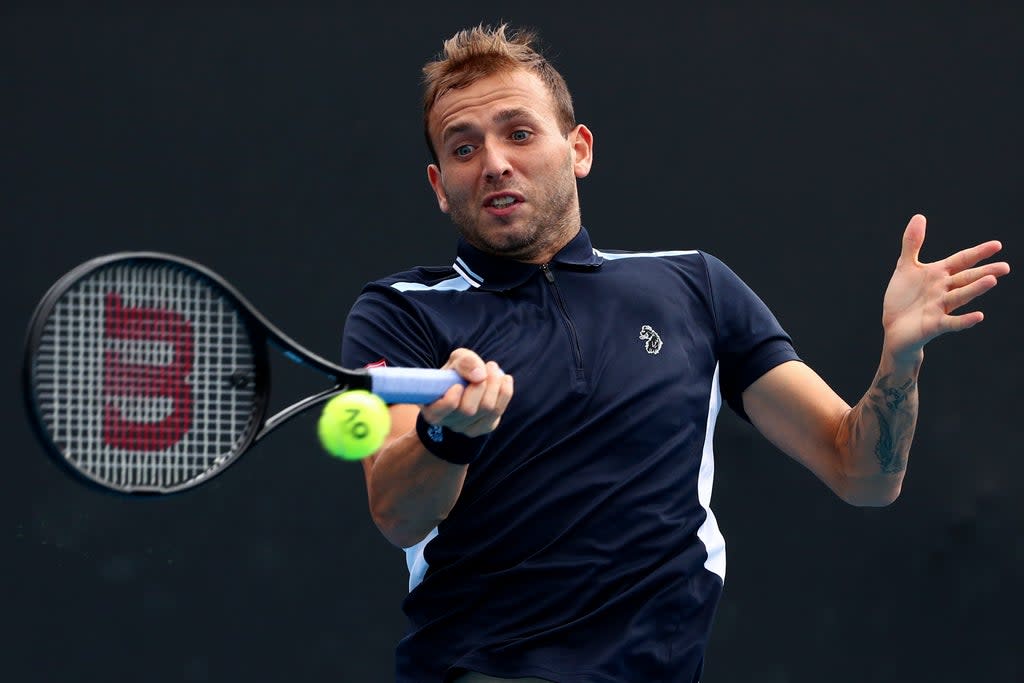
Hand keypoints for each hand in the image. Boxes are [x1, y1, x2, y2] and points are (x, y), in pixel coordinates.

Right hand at [420, 348, 513, 436]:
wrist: (468, 380)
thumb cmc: (457, 370)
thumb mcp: (457, 359)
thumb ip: (465, 362)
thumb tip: (479, 376)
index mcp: (431, 407)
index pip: (437, 414)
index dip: (449, 401)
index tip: (458, 385)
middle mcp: (447, 422)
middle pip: (468, 410)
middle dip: (481, 384)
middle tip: (488, 365)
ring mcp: (466, 428)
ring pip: (487, 409)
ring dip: (495, 384)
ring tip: (493, 368)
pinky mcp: (484, 427)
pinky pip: (498, 412)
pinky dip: (505, 392)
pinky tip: (504, 379)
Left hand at [881, 214, 1009, 364]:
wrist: (894, 328)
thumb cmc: (903, 298)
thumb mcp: (906, 267)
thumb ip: (913, 243)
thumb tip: (919, 216)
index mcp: (939, 275)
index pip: (962, 261)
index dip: (977, 253)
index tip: (997, 245)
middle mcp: (944, 290)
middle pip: (966, 278)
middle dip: (984, 272)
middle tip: (1005, 267)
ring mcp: (941, 308)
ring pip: (960, 297)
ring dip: (975, 289)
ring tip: (991, 280)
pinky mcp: (934, 325)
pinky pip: (952, 323)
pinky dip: (964, 320)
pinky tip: (979, 316)